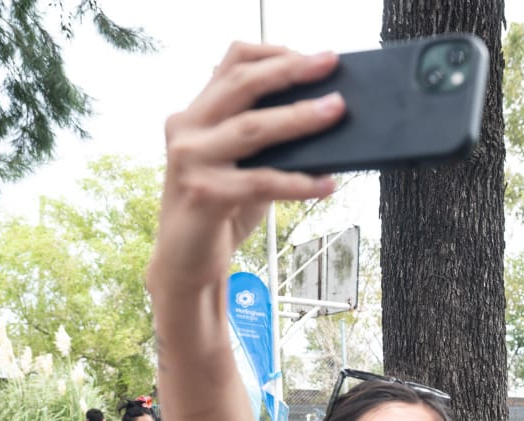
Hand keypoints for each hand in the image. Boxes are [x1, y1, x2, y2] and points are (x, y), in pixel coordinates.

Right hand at [147, 45, 343, 299]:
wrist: (186, 264)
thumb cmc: (221, 211)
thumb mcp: (241, 165)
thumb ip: (265, 139)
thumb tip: (322, 115)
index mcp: (194, 114)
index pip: (230, 63)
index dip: (272, 52)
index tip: (313, 56)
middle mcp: (186, 129)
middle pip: (241, 84)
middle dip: (289, 70)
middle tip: (329, 65)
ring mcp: (190, 160)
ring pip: (252, 128)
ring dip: (300, 117)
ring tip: (336, 111)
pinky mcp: (203, 194)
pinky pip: (260, 181)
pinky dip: (298, 182)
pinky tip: (327, 184)